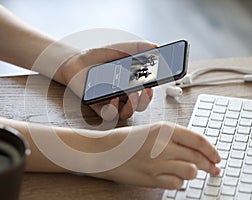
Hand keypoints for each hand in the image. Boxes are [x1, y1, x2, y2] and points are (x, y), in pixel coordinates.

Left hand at [59, 41, 156, 120]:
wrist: (77, 60)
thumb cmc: (99, 57)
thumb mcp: (120, 49)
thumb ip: (137, 48)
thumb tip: (155, 47)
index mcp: (131, 83)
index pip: (146, 91)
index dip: (154, 89)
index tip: (161, 81)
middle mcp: (123, 95)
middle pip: (140, 105)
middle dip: (146, 99)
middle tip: (147, 89)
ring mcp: (111, 102)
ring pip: (127, 112)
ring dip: (133, 105)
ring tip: (133, 93)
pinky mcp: (98, 106)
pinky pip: (109, 114)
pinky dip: (114, 108)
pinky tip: (114, 98)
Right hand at [91, 122, 220, 188]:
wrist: (104, 151)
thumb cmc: (126, 140)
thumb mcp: (151, 131)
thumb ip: (173, 138)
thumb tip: (196, 150)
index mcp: (163, 129)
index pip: (198, 140)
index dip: (212, 150)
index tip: (217, 157)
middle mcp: (162, 145)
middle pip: (197, 157)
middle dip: (210, 165)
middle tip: (214, 169)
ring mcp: (157, 163)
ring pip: (190, 171)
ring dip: (193, 173)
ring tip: (189, 172)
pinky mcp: (151, 178)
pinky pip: (176, 184)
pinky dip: (179, 182)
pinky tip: (174, 178)